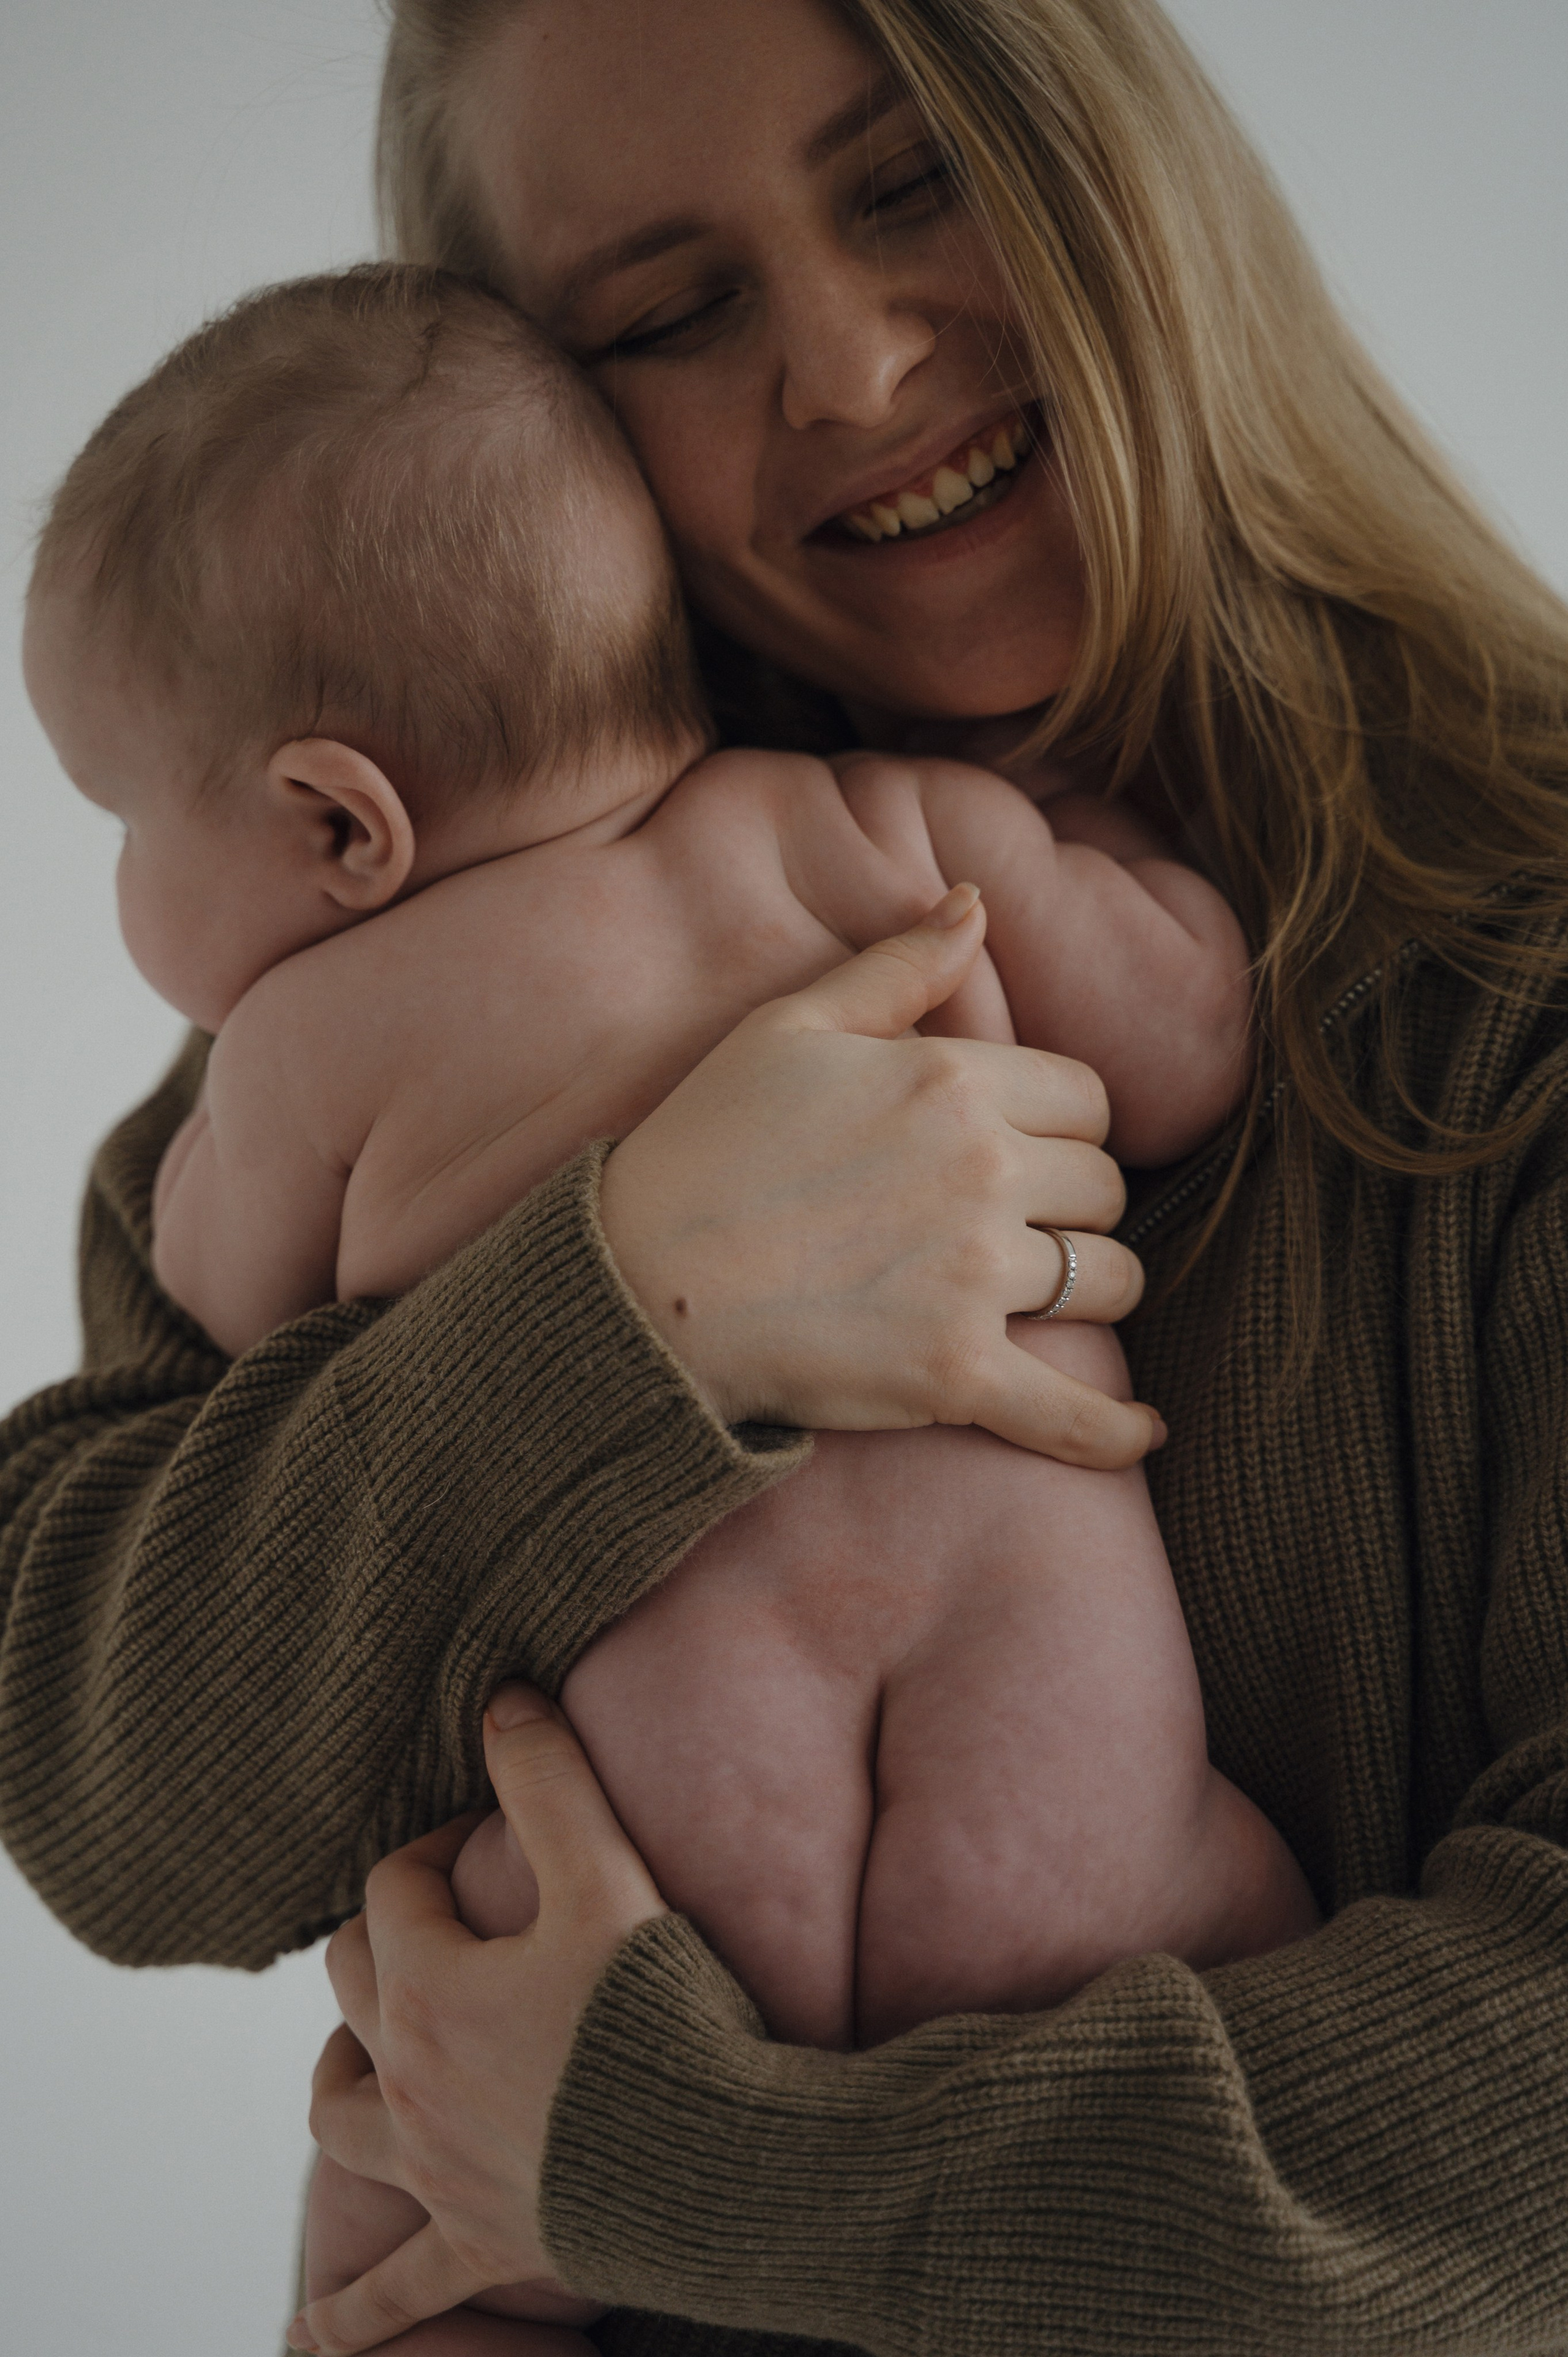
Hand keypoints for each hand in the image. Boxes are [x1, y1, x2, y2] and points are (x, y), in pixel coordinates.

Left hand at [288, 1688, 664, 2355]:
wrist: (715, 2159)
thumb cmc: (663, 2014)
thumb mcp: (608, 1872)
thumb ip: (548, 1776)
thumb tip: (499, 1698)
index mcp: (430, 1987)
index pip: (395, 1889)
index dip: (437, 1850)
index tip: (495, 1840)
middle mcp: (412, 2080)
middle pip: (353, 1990)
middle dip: (382, 1942)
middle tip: (441, 1922)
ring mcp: (438, 2171)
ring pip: (340, 2122)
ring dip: (340, 2084)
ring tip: (356, 2061)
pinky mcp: (476, 2243)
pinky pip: (390, 2294)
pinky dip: (347, 2318)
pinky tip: (310, 2340)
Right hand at [600, 885, 1160, 1467]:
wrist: (641, 1282)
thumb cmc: (705, 1146)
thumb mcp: (789, 1028)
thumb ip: (896, 968)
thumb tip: (974, 902)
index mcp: (952, 1081)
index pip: (1087, 1098)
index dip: (1064, 1122)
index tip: (1025, 1145)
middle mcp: (981, 1173)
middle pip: (1103, 1187)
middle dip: (1074, 1202)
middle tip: (1019, 1219)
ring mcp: (973, 1278)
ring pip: (1108, 1280)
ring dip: (1092, 1286)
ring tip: (1051, 1295)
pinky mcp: (955, 1374)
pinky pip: (1071, 1413)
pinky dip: (1113, 1431)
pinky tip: (1145, 1432)